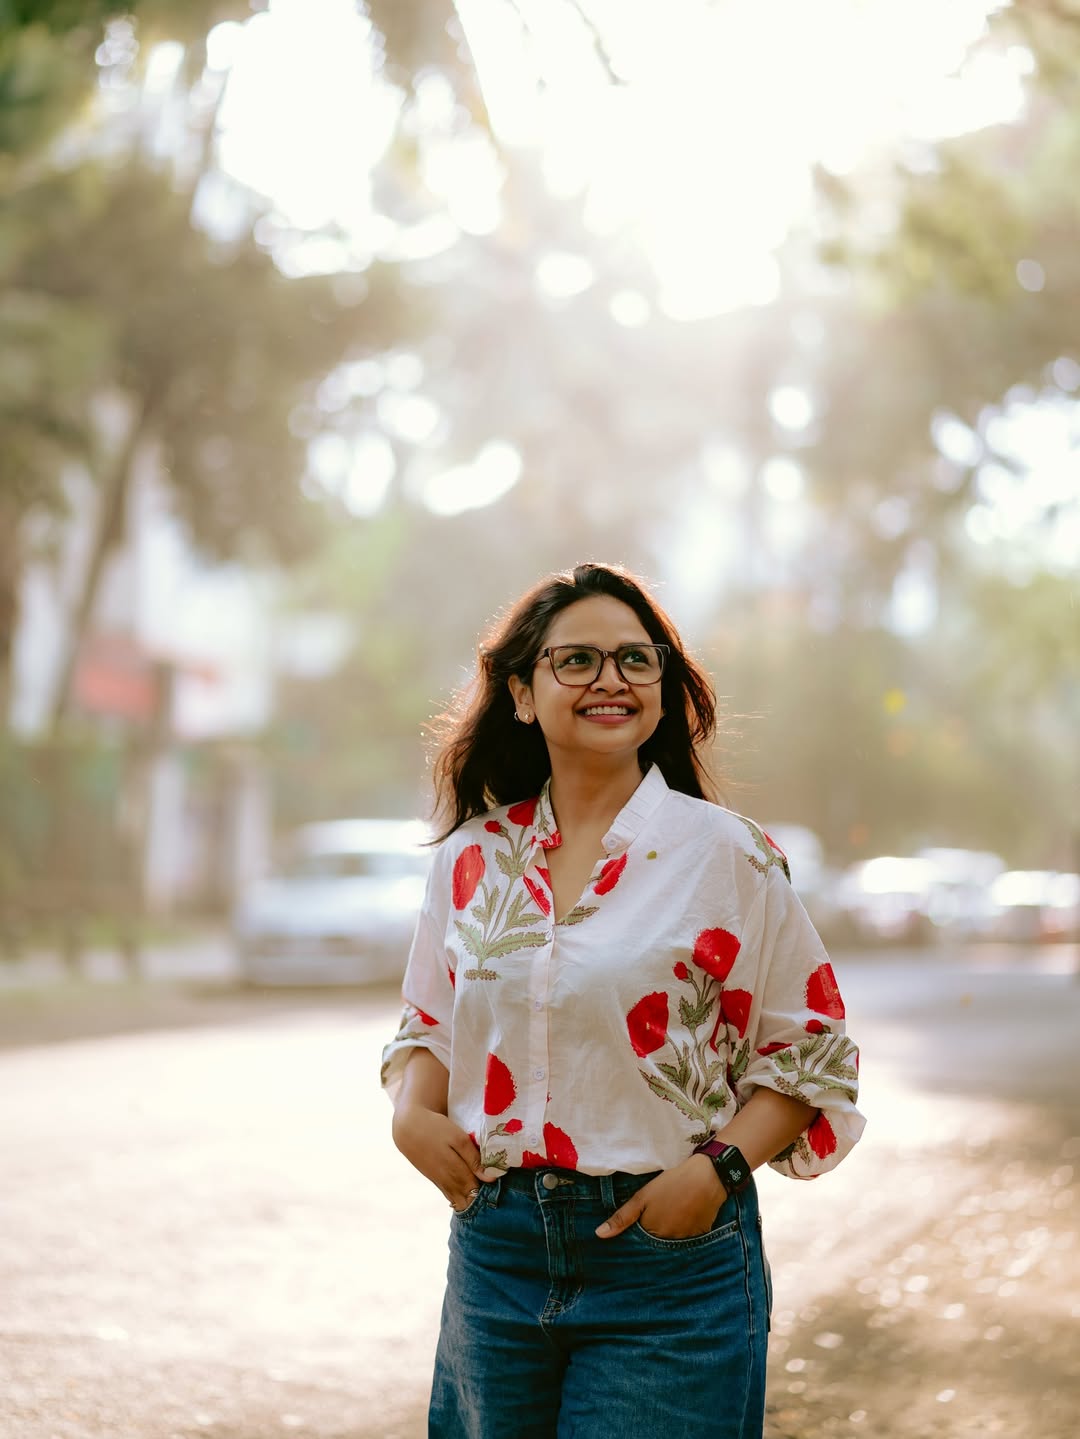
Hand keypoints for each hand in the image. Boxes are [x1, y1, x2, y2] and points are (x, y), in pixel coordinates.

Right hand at [392, 1104, 488, 1210]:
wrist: (408, 1128)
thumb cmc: (436, 1129)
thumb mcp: (458, 1138)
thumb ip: (473, 1158)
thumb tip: (488, 1178)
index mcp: (455, 1170)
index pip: (476, 1190)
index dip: (487, 1194)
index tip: (498, 1193)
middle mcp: (447, 1180)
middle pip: (466, 1197)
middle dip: (479, 1200)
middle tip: (492, 1200)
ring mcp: (438, 1181)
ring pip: (456, 1198)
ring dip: (468, 1200)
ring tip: (481, 1201)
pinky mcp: (433, 1179)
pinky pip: (448, 1194)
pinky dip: (457, 1198)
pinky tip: (464, 1199)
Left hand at [595, 1155, 725, 1239]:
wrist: (708, 1176)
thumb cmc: (672, 1184)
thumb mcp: (643, 1197)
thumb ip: (622, 1217)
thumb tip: (599, 1235)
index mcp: (653, 1233)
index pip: (640, 1242)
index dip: (637, 1232)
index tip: (638, 1223)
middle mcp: (670, 1242)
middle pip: (656, 1243)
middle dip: (653, 1234)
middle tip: (658, 1212)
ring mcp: (687, 1240)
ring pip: (672, 1241)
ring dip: (669, 1232)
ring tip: (672, 1211)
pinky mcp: (702, 1235)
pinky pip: (688, 1238)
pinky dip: (684, 1229)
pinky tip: (685, 1213)